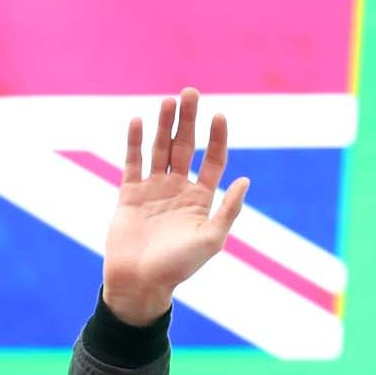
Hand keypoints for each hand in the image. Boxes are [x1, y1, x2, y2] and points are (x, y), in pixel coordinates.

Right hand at [101, 88, 249, 325]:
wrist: (140, 282)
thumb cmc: (179, 266)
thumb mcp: (211, 239)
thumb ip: (228, 209)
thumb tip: (245, 180)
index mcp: (201, 199)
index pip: (212, 160)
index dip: (217, 138)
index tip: (220, 115)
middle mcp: (178, 189)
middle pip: (185, 146)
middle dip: (189, 120)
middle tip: (190, 92)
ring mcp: (153, 189)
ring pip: (160, 149)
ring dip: (164, 125)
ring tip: (169, 101)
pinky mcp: (130, 193)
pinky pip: (133, 162)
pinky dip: (136, 142)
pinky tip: (140, 121)